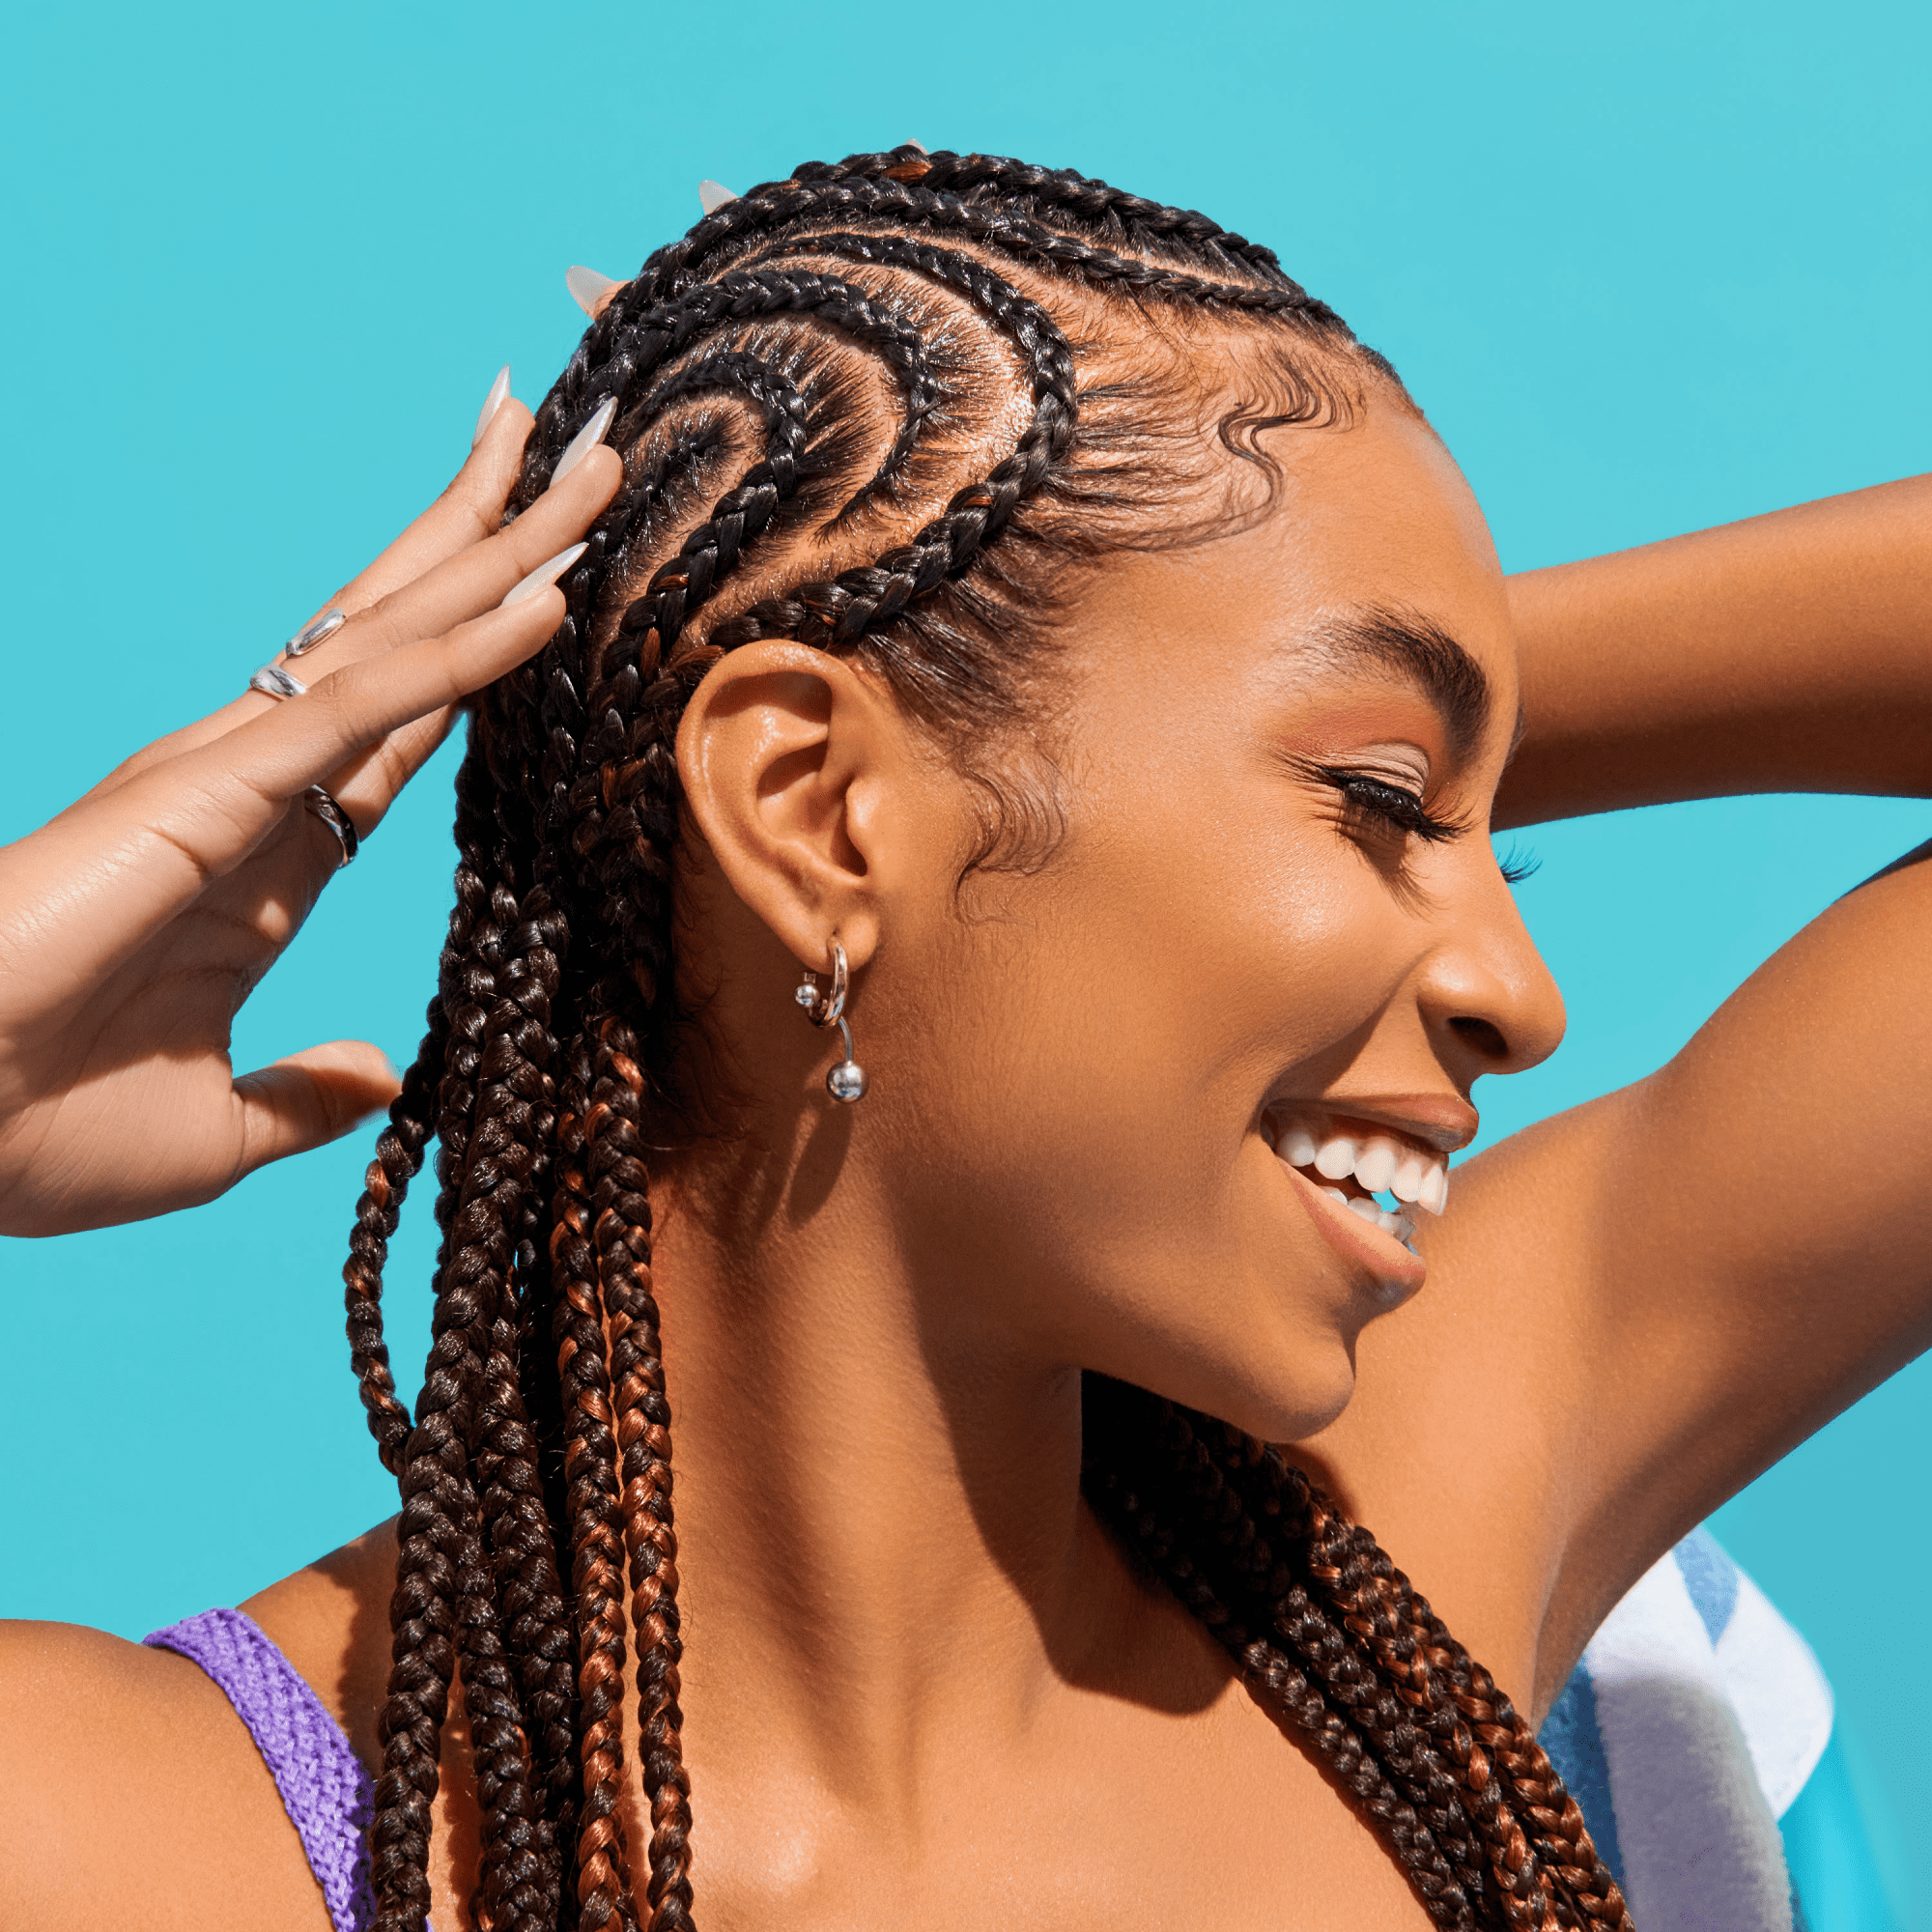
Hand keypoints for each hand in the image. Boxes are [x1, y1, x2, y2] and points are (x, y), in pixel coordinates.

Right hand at [0, 389, 622, 1235]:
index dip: (481, 649)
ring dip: (500, 551)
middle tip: (587, 453)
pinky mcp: (204, 795)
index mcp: (268, 860)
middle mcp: (257, 791)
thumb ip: (304, 1094)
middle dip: (499, 542)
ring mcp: (230, 779)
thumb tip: (379, 1072)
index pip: (406, 724)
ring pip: (398, 637)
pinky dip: (459, 653)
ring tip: (588, 463)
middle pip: (411, 637)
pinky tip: (541, 596)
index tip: (551, 577)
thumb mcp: (215, 1128)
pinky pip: (362, 708)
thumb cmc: (34, 1136)